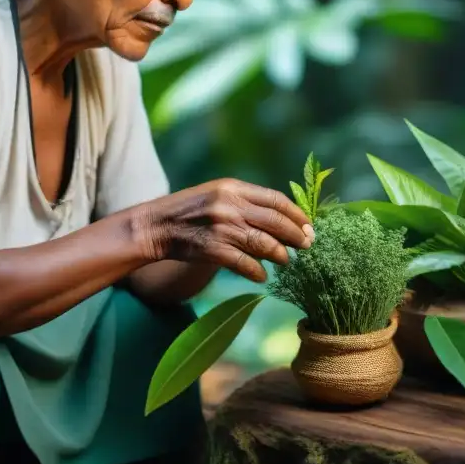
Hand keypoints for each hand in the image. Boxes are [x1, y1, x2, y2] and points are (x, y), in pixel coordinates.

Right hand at [132, 179, 314, 282]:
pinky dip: (257, 272)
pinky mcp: (213, 249)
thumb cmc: (189, 210)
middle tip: (307, 245)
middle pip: (276, 221)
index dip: (296, 214)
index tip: (308, 226)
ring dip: (280, 255)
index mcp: (233, 187)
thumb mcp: (217, 194)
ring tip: (285, 261)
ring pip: (264, 244)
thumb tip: (280, 218)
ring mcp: (222, 227)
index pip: (276, 199)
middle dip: (296, 235)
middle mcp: (230, 204)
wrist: (156, 225)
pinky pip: (245, 264)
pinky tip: (261, 276)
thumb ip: (245, 201)